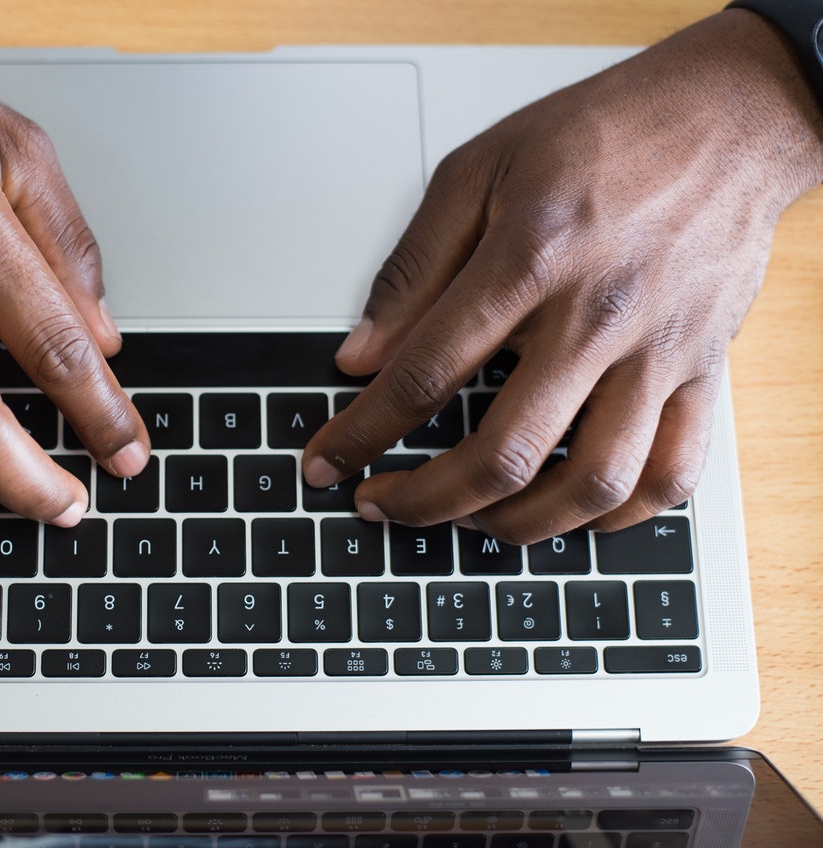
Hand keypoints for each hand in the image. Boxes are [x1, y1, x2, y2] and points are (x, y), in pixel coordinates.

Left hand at [303, 10, 822, 543]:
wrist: (725, 117)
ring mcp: (659, 352)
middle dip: (424, 500)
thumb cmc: (599, 137)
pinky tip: (566, 514)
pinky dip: (616, 519)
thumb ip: (412, 269)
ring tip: (468, 520)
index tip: (326, 462)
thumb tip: (360, 355)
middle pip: (502, 452)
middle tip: (382, 504)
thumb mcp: (477, 172)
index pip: (425, 374)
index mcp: (531, 258)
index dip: (362, 433)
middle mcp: (598, 316)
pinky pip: (671, 476)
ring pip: (591, 484)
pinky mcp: (705, 372)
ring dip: (516, 526)